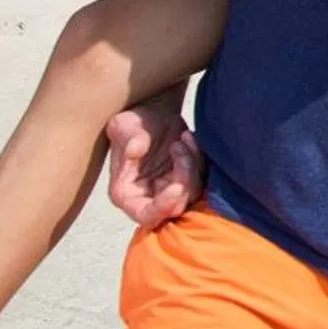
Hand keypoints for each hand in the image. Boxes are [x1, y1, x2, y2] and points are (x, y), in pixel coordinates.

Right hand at [105, 101, 204, 228]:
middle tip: (178, 147)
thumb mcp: (124, 125)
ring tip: (181, 138)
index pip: (146, 216)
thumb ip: (129, 138)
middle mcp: (149, 198)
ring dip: (192, 163)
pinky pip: (203, 178)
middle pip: (176, 207)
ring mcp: (170, 191)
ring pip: (193, 192)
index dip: (163, 207)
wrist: (153, 112)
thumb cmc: (133, 121)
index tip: (177, 186)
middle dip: (184, 178)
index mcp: (127, 193)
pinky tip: (187, 137)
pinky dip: (200, 158)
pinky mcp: (188, 181)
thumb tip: (134, 150)